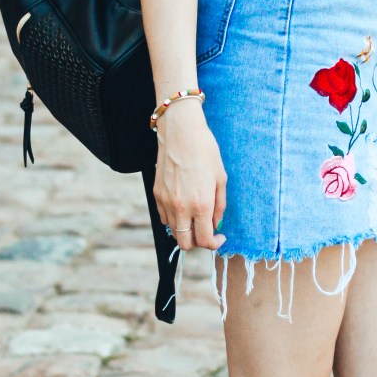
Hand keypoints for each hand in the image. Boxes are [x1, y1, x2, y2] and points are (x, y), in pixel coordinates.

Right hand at [153, 101, 227, 251]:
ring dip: (185, 230)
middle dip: (197, 242)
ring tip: (195, 216)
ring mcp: (166, 202)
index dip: (214, 244)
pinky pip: (164, 217)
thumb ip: (219, 206)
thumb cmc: (205, 152)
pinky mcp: (156, 194)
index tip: (219, 237)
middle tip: (206, 231)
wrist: (181, 132)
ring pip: (173, 232)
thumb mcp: (221, 179)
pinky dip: (174, 219)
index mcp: (201, 204)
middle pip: (185, 243)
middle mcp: (181, 207)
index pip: (204, 240)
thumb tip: (216, 224)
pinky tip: (183, 206)